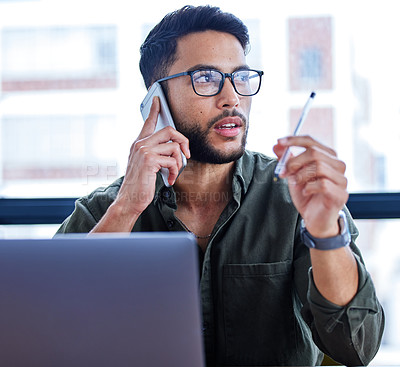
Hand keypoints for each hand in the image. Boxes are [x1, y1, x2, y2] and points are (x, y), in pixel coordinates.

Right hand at [114, 96, 189, 216]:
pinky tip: (170, 180)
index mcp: (139, 144)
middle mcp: (140, 144)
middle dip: (183, 141)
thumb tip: (176, 150)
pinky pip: (172, 160)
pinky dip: (175, 172)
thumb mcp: (146, 166)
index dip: (154, 110)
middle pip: (169, 130)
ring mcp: (144, 150)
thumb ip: (156, 154)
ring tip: (174, 173)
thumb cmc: (139, 185)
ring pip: (174, 147)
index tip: (158, 100)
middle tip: (186, 154)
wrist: (129, 200)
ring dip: (179, 163)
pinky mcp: (149, 160)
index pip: (148, 122)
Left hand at [273, 135, 347, 237]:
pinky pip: (323, 184)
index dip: (294, 140)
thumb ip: (287, 161)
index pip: (312, 142)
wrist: (314, 220)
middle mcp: (338, 165)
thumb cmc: (306, 196)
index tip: (279, 142)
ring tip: (296, 184)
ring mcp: (342, 180)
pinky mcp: (341, 194)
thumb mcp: (293, 176)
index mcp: (327, 157)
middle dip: (294, 162)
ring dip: (301, 175)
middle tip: (284, 173)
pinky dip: (309, 187)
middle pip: (314, 153)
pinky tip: (306, 192)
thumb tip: (277, 146)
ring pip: (319, 166)